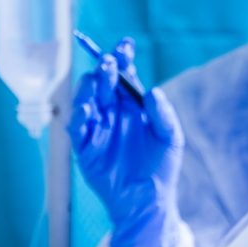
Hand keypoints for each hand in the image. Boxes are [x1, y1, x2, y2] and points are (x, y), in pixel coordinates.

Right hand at [68, 38, 183, 246]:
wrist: (148, 201)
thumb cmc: (162, 167)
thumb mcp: (171, 138)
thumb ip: (163, 114)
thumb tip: (151, 91)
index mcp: (133, 105)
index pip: (125, 74)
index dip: (123, 58)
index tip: (125, 46)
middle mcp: (113, 112)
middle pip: (103, 82)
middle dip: (104, 69)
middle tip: (108, 63)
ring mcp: (97, 128)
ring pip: (86, 99)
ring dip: (89, 87)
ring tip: (98, 80)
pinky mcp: (85, 147)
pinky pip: (77, 128)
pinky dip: (80, 117)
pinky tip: (89, 110)